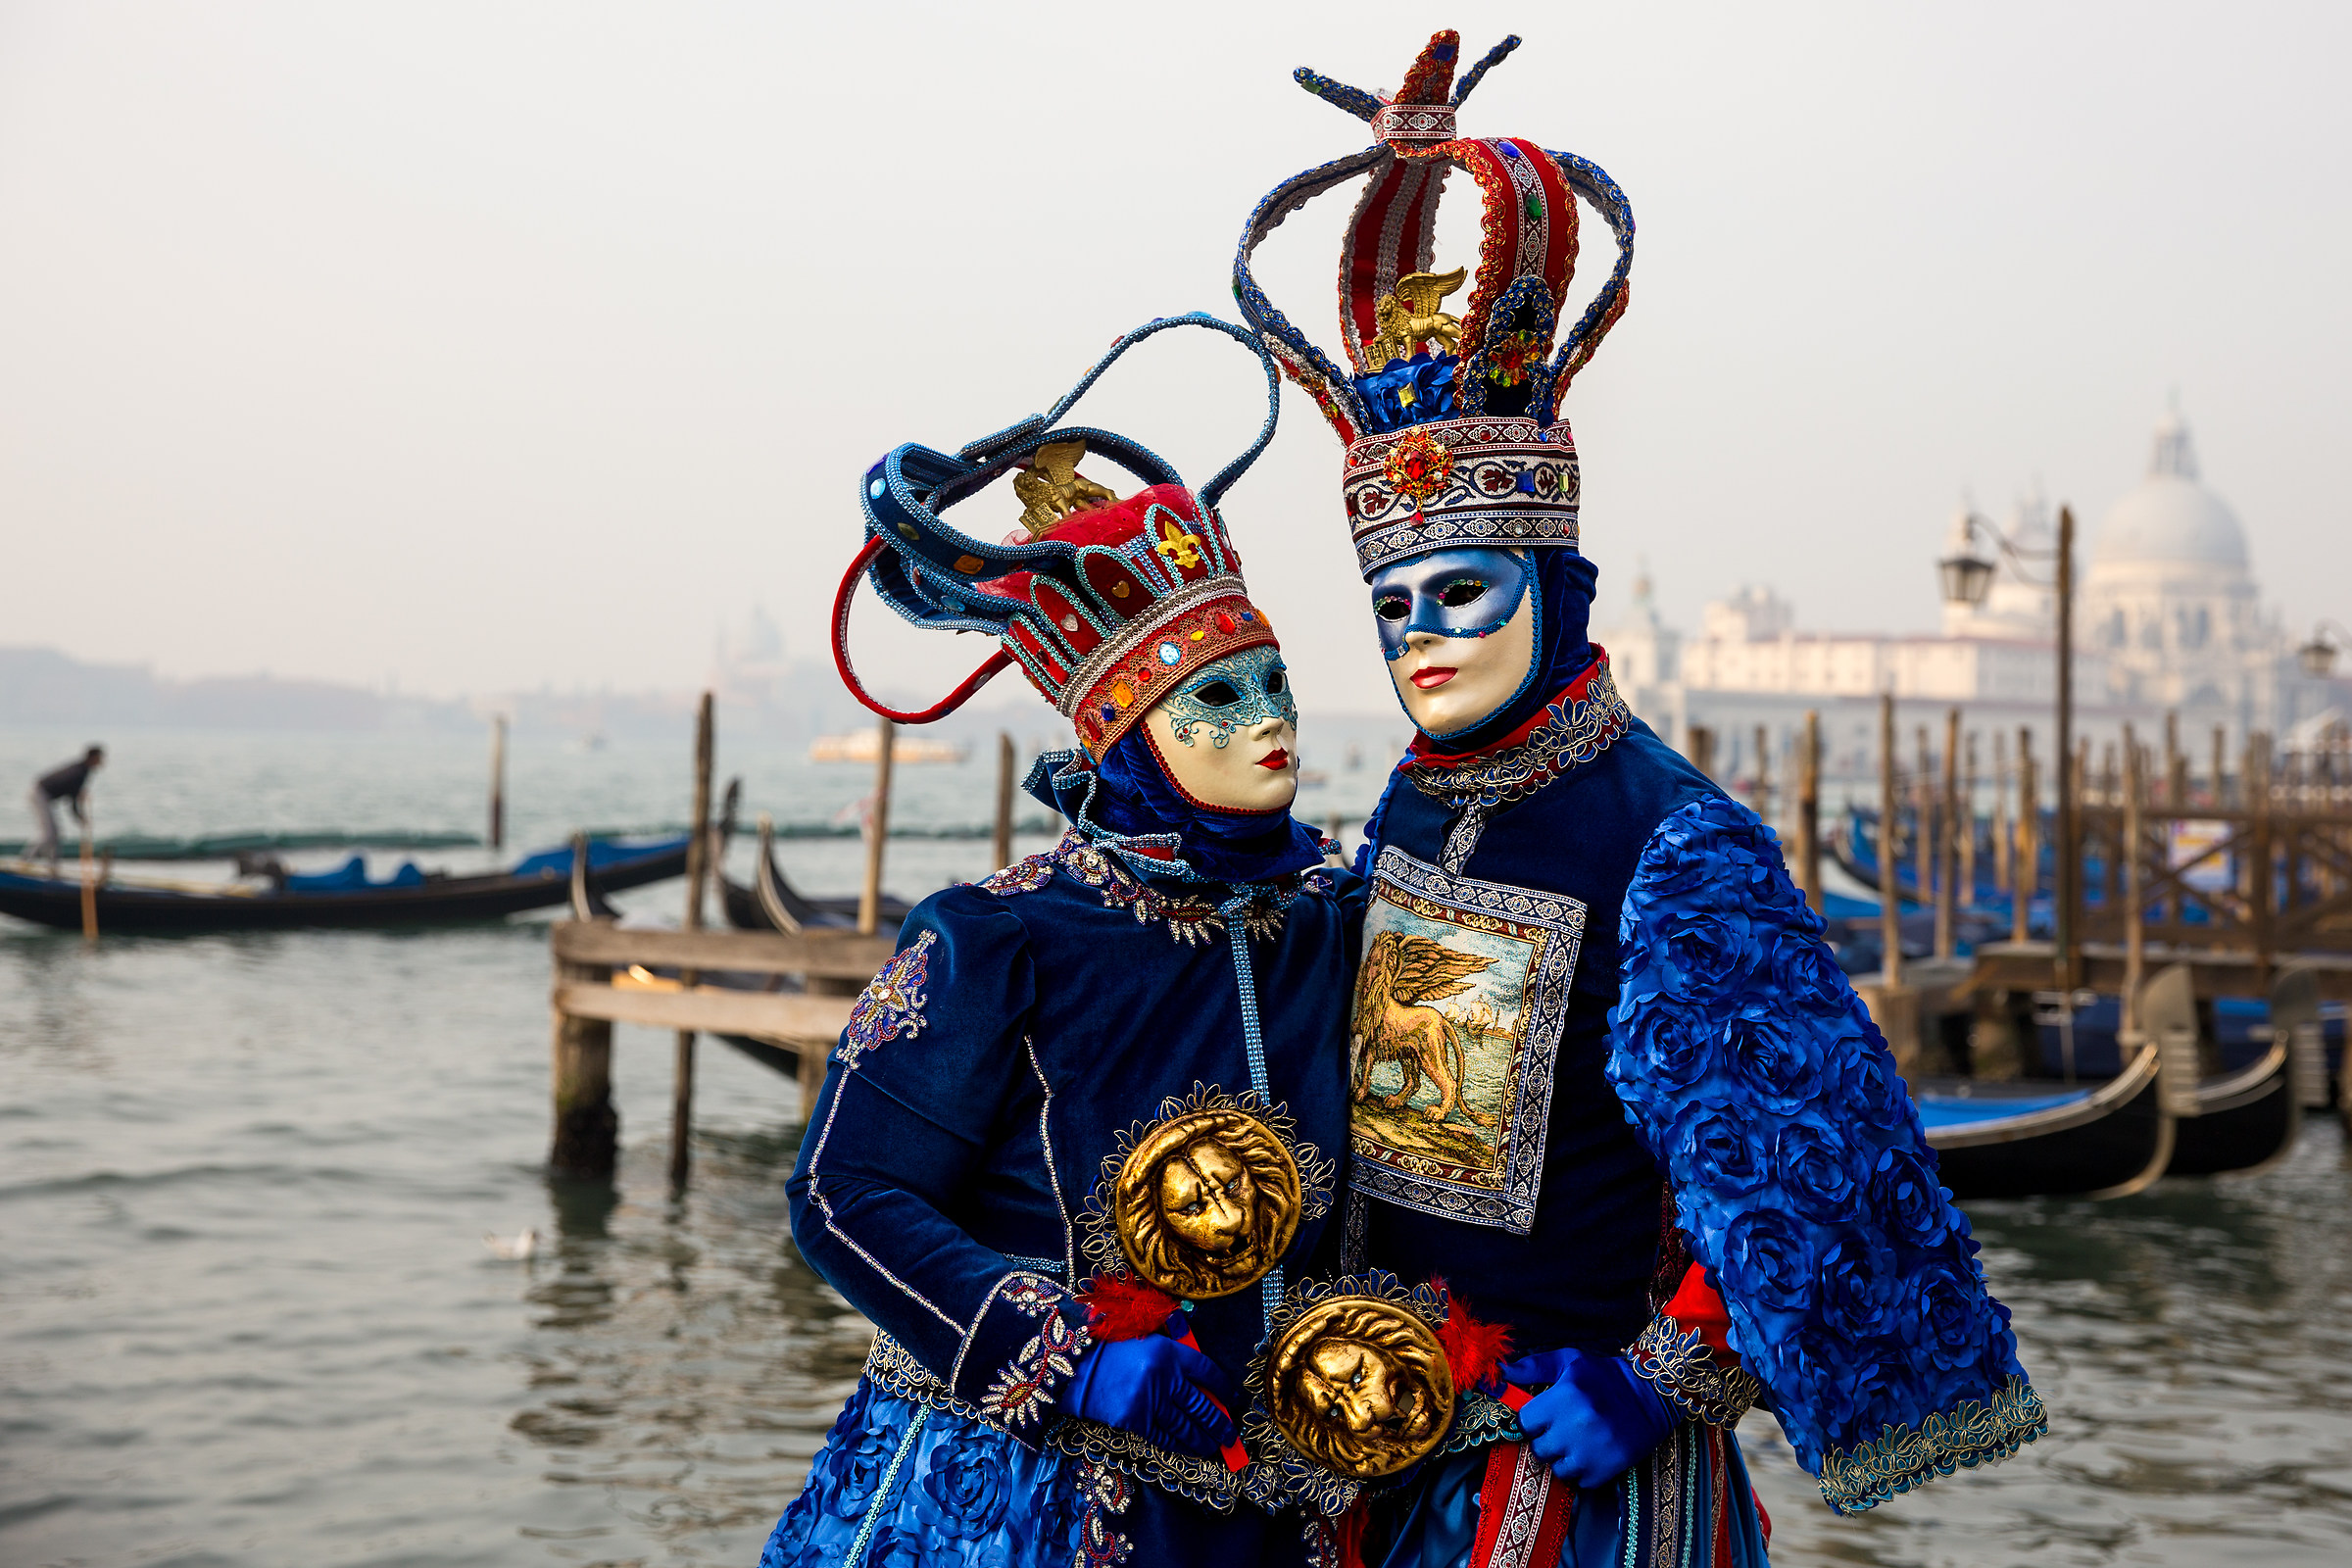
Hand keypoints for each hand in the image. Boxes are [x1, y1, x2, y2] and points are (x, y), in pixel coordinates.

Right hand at [1065, 1323, 1237, 1457]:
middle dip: (1219, 1423)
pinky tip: (1190, 1450)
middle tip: (1231, 1435)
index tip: (1234, 1400)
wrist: (1078, 1370)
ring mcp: (1150, 1401)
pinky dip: (1180, 1446)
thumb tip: (1205, 1386)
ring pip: (1186, 1426)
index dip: (1224, 1388)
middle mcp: (1164, 1376)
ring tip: (1215, 1447)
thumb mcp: (1148, 1342)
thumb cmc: (1115, 1353)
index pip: (1207, 1371)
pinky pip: (1165, 1438)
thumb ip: (1176, 1357)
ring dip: (1204, 1439)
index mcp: (1169, 1352)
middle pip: (1201, 1404)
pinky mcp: (1135, 1420)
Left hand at [1502, 1347, 1675, 1489]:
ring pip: (1558, 1469)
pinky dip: (1583, 1472)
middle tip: (1562, 1431)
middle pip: (1539, 1449)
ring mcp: (1593, 1449)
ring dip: (1564, 1459)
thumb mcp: (1570, 1361)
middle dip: (1546, 1441)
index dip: (1533, 1421)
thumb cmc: (1605, 1376)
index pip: (1525, 1422)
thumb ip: (1534, 1366)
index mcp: (1565, 1395)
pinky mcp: (1609, 1468)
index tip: (1543, 1418)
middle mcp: (1577, 1424)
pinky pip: (1580, 1482)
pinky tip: (1592, 1454)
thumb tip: (1501, 1373)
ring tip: (1578, 1443)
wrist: (1652, 1394)